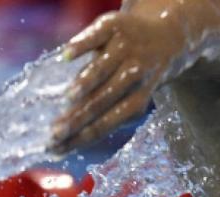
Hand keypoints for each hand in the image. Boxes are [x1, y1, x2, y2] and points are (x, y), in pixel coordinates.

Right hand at [50, 6, 185, 153]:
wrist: (165, 36)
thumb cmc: (136, 77)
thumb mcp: (131, 98)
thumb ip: (104, 115)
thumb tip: (67, 139)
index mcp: (136, 101)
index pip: (105, 124)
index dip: (81, 137)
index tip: (57, 147)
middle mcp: (133, 76)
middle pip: (101, 101)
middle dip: (78, 118)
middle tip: (55, 132)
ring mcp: (125, 50)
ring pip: (103, 70)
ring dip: (86, 83)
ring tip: (68, 97)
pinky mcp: (115, 26)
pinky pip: (97, 35)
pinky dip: (83, 45)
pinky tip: (68, 56)